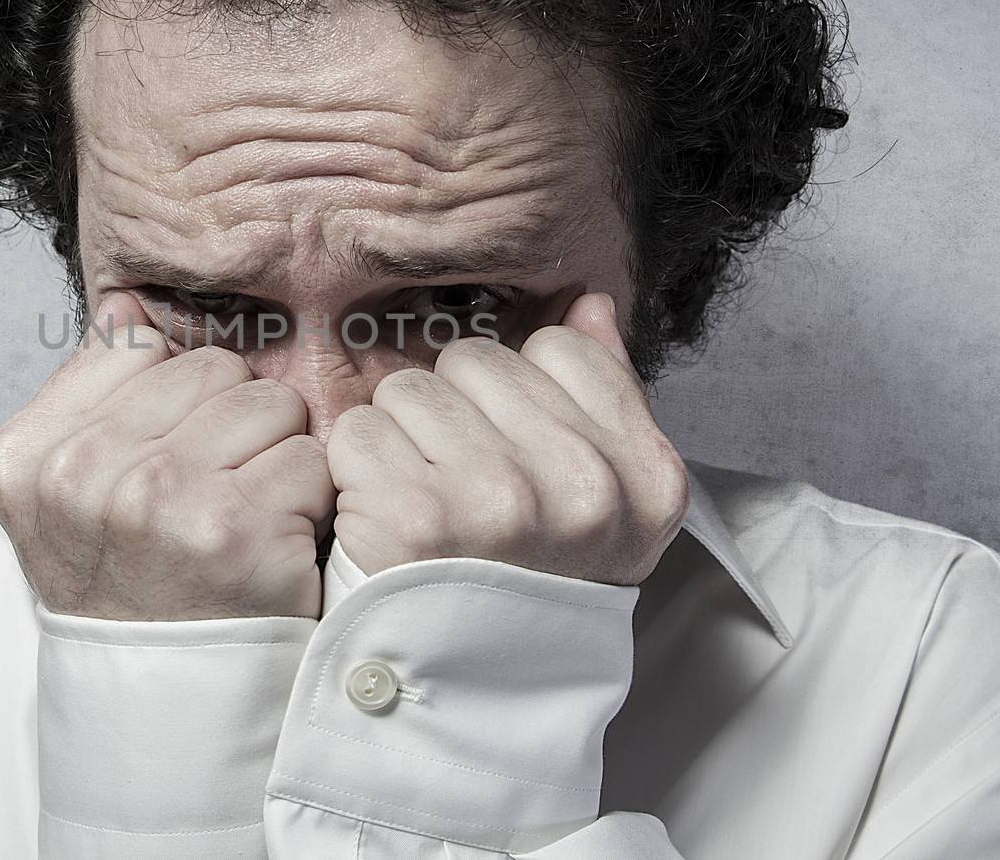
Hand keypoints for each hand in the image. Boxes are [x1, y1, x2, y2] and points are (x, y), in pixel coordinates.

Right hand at [0, 292, 335, 620]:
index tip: (164, 460)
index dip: (177, 399)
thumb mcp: (67, 491)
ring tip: (244, 517)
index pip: (141, 345)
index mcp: (26, 452)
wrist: (163, 704)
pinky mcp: (234, 531)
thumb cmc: (129, 583)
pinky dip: (309, 503)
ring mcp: (156, 499)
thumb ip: (93, 390)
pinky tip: (272, 546)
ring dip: (276, 459)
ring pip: (271, 404)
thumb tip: (129, 302)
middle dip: (234, 424)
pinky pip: (310, 459)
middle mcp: (81, 471)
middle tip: (213, 495)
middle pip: (215, 368)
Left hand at [325, 292, 688, 584]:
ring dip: (399, 439)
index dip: (517, 393)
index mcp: (645, 475)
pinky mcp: (416, 519)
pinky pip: (357, 430)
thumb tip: (587, 302)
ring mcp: (500, 501)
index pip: (557, 348)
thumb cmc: (529, 580)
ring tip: (422, 503)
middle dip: (452, 411)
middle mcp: (582, 487)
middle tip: (459, 486)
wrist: (467, 696)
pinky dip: (355, 470)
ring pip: (408, 388)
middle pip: (475, 361)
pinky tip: (383, 518)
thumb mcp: (606, 502)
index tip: (514, 454)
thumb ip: (604, 393)